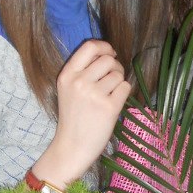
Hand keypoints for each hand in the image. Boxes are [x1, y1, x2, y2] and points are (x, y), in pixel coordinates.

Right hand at [37, 39, 130, 184]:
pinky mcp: (109, 107)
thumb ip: (83, 70)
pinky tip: (113, 103)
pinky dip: (123, 93)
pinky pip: (125, 87)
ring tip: (110, 94)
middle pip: (108, 59)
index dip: (104, 46)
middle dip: (115, 66)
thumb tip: (108, 53)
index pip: (89, 46)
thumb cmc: (73, 116)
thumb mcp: (68, 89)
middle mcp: (79, 82)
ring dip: (118, 81)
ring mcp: (94, 94)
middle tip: (112, 79)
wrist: (72, 146)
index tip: (110, 54)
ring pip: (118, 74)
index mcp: (67, 75)